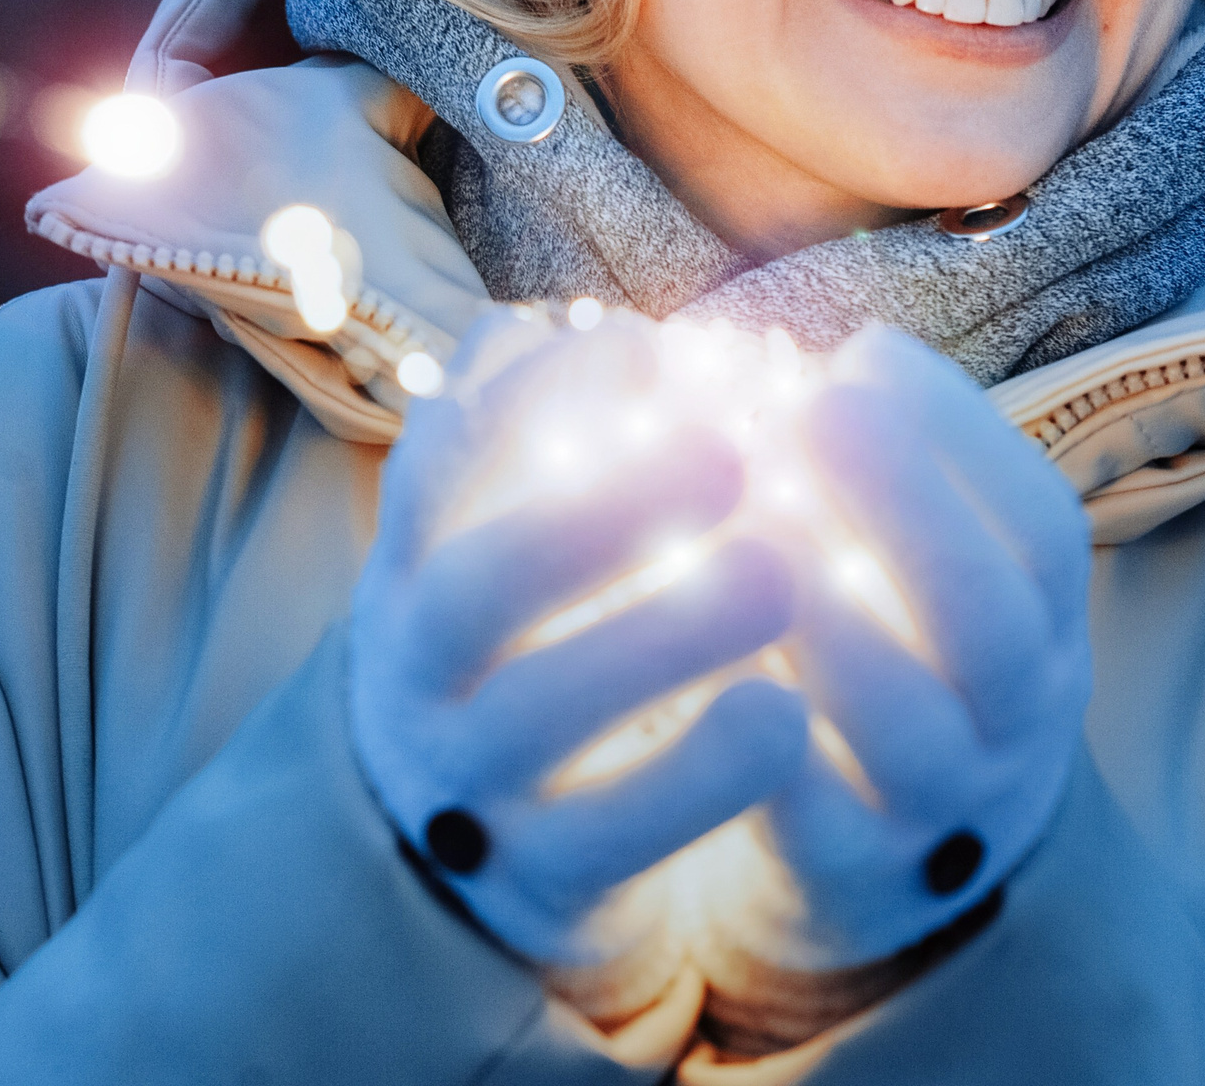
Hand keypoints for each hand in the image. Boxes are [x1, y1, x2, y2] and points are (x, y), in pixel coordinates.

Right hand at [349, 310, 811, 967]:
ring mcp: (472, 784)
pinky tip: (786, 718)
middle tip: (732, 452)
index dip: (537, 398)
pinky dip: (694, 778)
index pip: (442, 466)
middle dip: (599, 513)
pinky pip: (604, 839)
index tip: (648, 344)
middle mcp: (422, 673)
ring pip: (541, 713)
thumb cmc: (515, 660)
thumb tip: (544, 321)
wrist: (457, 867)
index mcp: (418, 567)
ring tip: (776, 573)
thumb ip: (520, 445)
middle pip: (480, 586)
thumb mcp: (492, 552)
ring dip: (660, 636)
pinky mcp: (539, 883)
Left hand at [750, 325, 1093, 968]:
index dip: (957, 432)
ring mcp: (940, 807)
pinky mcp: (852, 877)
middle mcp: (1018, 719)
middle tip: (809, 409)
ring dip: (829, 616)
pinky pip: (814, 818)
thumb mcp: (929, 578)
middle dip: (905, 503)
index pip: (1042, 525)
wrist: (896, 867)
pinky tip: (706, 653)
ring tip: (746, 522)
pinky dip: (764, 737)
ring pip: (906, 724)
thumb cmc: (896, 664)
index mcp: (1047, 627)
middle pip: (991, 616)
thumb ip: (891, 480)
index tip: (859, 352)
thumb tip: (823, 350)